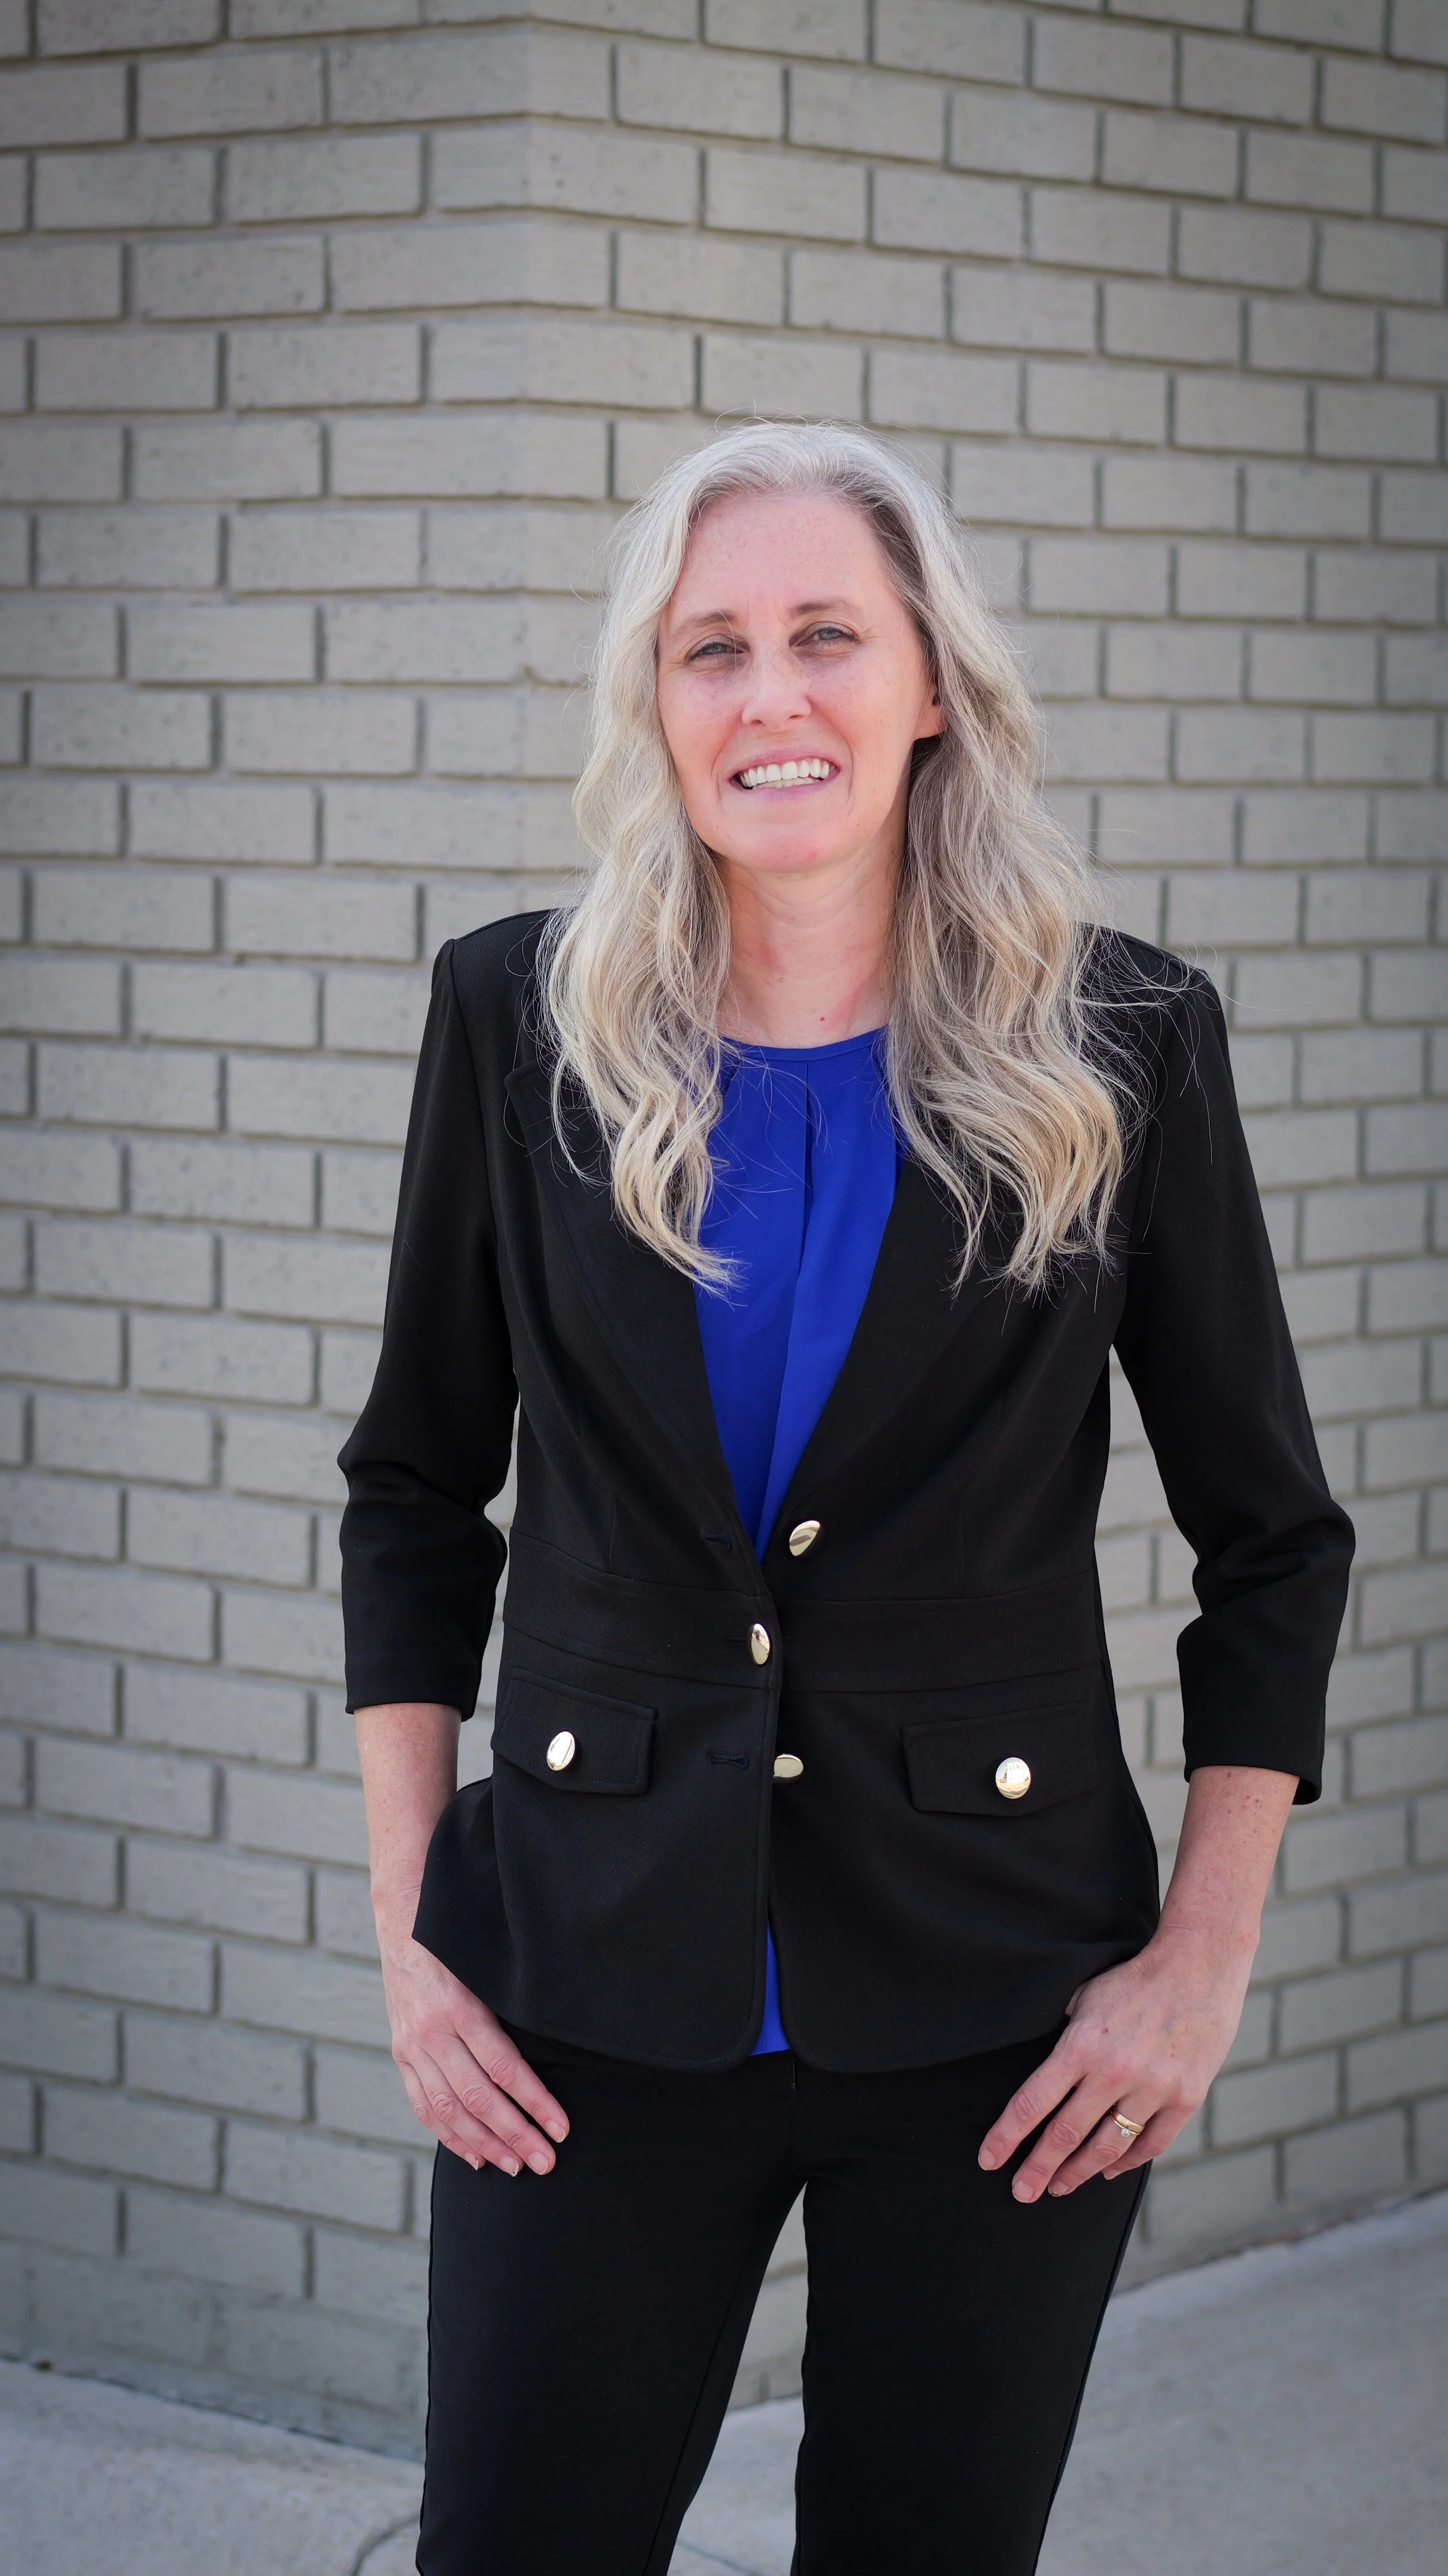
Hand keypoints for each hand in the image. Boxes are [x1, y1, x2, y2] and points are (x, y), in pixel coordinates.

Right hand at [375, 1904, 569, 2177]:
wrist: (405, 1922)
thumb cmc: (461, 1945)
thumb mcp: (489, 1968)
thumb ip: (513, 2008)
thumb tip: (558, 2050)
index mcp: (461, 2008)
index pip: (505, 2068)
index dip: (535, 2103)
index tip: (561, 2129)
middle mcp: (433, 2032)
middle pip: (479, 2098)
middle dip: (515, 2135)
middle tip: (546, 2162)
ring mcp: (412, 2047)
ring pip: (450, 2110)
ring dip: (485, 2145)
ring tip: (517, 2166)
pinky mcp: (401, 2055)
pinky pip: (424, 2106)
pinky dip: (450, 2136)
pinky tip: (474, 2158)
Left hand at [977, 1925, 1253, 2202]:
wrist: (1198, 1964)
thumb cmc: (1133, 1979)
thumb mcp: (1083, 1997)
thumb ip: (1062, 2037)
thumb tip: (1038, 2075)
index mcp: (1081, 2045)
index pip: (1031, 2103)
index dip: (1006, 2137)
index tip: (988, 2160)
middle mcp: (1115, 2071)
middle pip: (1065, 2135)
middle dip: (1037, 2169)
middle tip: (1020, 2192)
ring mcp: (1154, 2088)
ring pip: (1107, 2149)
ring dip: (1078, 2173)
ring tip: (1058, 2188)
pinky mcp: (1186, 2098)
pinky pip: (1150, 2144)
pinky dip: (1126, 2163)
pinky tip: (1107, 2171)